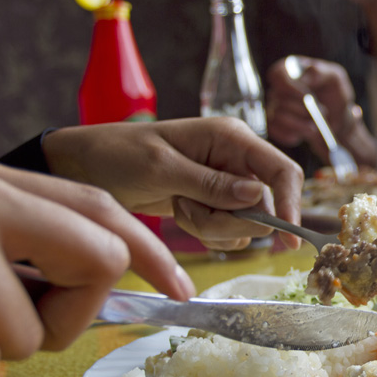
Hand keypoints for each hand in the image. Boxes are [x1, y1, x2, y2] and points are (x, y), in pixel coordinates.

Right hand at [0, 158, 193, 376]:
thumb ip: (31, 236)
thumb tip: (93, 283)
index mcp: (3, 187)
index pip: (102, 210)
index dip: (152, 255)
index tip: (182, 292)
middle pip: (101, 262)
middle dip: (69, 314)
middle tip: (21, 319)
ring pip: (32, 334)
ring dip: (4, 344)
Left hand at [41, 118, 304, 250]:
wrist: (86, 168)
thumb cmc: (119, 155)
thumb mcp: (163, 168)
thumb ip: (211, 184)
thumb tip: (258, 196)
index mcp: (231, 138)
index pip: (281, 171)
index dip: (290, 204)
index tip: (287, 239)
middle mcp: (236, 160)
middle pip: (265, 206)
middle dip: (230, 220)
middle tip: (190, 212)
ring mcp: (227, 184)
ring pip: (246, 224)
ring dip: (212, 227)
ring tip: (179, 207)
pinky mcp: (216, 203)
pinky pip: (229, 232)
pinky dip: (205, 232)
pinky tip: (180, 214)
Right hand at [266, 56, 375, 161]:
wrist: (336, 117)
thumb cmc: (334, 93)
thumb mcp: (335, 77)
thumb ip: (320, 72)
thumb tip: (305, 76)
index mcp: (289, 70)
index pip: (277, 75)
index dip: (290, 87)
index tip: (307, 95)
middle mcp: (277, 88)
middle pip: (279, 99)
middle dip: (304, 109)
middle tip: (323, 111)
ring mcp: (273, 107)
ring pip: (280, 117)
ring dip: (302, 124)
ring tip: (317, 124)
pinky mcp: (275, 125)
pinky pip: (278, 132)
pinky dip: (295, 134)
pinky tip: (306, 131)